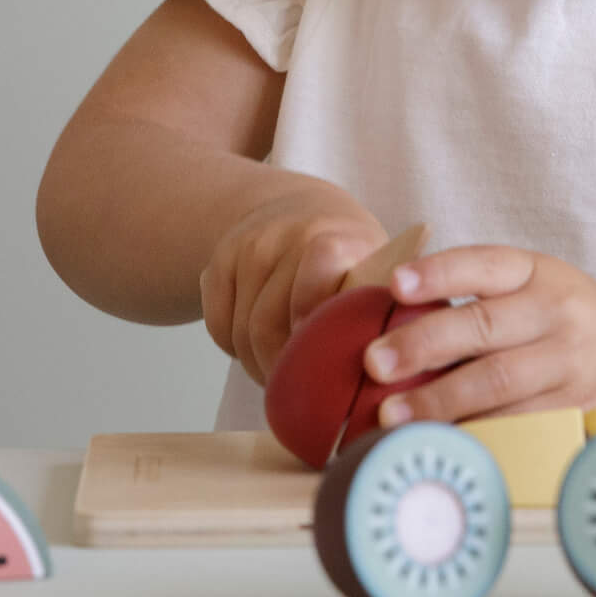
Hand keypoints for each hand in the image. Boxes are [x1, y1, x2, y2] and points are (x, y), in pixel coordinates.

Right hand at [201, 185, 387, 384]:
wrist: (298, 207)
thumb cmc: (346, 257)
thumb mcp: (373, 272)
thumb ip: (376, 313)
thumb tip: (378, 375)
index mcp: (338, 238)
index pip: (319, 267)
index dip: (313, 318)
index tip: (319, 356)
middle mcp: (290, 234)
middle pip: (266, 324)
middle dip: (279, 369)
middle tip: (296, 389)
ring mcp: (250, 245)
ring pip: (240, 333)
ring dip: (257, 365)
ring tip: (281, 373)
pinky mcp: (219, 258)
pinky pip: (217, 326)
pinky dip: (233, 349)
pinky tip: (256, 347)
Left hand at [357, 246, 595, 426]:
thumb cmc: (566, 317)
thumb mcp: (535, 285)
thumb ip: (480, 295)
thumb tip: (391, 319)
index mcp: (538, 272)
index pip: (484, 264)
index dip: (439, 272)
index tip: (395, 284)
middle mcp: (557, 312)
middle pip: (484, 327)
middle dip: (424, 344)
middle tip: (376, 361)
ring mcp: (569, 363)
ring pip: (498, 383)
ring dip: (440, 401)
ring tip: (391, 415)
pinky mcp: (573, 409)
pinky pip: (516, 424)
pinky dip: (473, 433)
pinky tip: (437, 441)